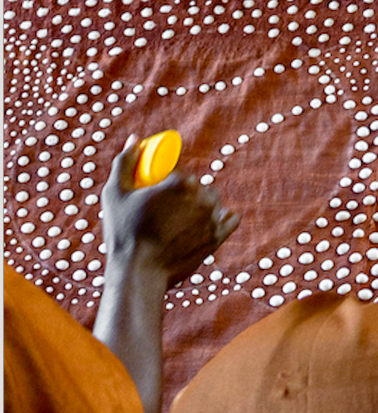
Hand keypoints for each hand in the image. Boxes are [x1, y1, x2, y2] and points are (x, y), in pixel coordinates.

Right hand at [102, 135, 239, 285]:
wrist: (138, 273)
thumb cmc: (123, 233)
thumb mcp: (114, 194)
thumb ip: (125, 162)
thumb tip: (135, 139)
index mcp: (182, 181)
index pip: (178, 171)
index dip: (165, 179)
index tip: (155, 190)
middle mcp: (203, 196)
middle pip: (196, 186)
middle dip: (182, 193)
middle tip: (163, 210)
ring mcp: (213, 217)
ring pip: (211, 201)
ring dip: (200, 206)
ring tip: (177, 221)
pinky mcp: (219, 237)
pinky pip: (228, 219)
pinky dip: (220, 219)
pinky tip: (205, 223)